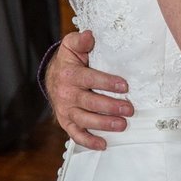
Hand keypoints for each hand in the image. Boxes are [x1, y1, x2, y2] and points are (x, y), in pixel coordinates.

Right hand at [46, 30, 132, 149]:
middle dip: (110, 107)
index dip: (107, 83)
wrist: (52, 76)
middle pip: (90, 102)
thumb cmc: (68, 60)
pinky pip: (75, 134)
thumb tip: (89, 35)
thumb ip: (80, 40)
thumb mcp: (71, 45)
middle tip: (129, 109)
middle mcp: (66, 93)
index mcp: (69, 74)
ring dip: (104, 124)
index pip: (90, 79)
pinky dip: (88, 141)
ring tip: (122, 125)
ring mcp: (65, 109)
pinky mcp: (66, 121)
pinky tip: (103, 144)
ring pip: (84, 119)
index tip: (124, 86)